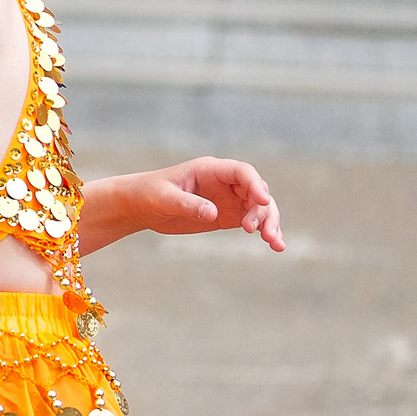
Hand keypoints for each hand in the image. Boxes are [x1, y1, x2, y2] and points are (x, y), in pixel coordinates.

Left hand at [109, 157, 286, 251]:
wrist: (140, 206)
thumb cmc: (148, 194)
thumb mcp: (163, 198)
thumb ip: (188, 204)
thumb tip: (213, 213)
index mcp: (210, 170)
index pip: (242, 172)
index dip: (255, 184)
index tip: (262, 201)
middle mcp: (225, 182)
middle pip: (257, 191)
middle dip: (263, 210)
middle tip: (255, 231)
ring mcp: (229, 199)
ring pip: (261, 208)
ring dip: (270, 223)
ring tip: (273, 243)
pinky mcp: (228, 215)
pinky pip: (254, 221)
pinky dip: (266, 231)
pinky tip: (276, 245)